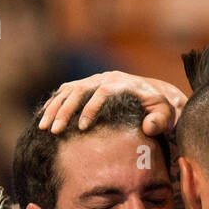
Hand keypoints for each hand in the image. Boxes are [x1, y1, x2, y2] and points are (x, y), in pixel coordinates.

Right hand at [38, 71, 186, 136]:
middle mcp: (105, 78)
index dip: (91, 109)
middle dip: (65, 111)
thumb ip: (160, 120)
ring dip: (54, 108)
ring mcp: (93, 81)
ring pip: (68, 91)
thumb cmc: (158, 108)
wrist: (150, 95)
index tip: (82, 128)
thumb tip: (149, 127)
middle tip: (55, 131)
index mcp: (122, 83)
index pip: (102, 92)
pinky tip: (43, 119)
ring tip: (44, 127)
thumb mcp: (165, 114)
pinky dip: (53, 104)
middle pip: (80, 90)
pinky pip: (64, 92)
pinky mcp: (85, 86)